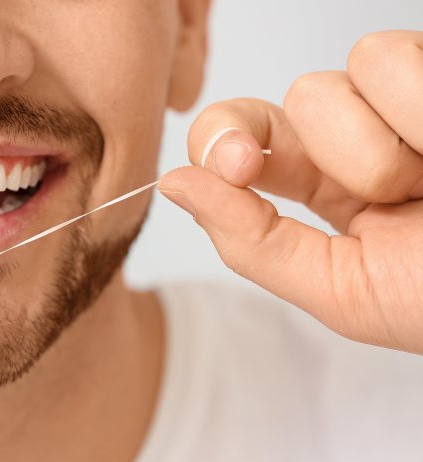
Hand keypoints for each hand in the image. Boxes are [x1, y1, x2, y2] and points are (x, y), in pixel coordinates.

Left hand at [159, 30, 422, 354]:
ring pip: (347, 70)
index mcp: (331, 189)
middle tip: (383, 191)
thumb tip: (172, 185)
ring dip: (384, 143)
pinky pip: (395, 58)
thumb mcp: (344, 293)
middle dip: (328, 149)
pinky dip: (418, 113)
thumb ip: (252, 243)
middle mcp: (369, 136)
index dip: (226, 141)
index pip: (247, 138)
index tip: (237, 167)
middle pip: (295, 98)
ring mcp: (414, 102)